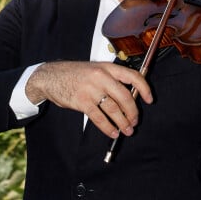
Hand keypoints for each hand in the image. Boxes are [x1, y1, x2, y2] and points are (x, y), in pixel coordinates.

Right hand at [25, 61, 152, 138]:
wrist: (51, 76)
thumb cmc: (75, 74)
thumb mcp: (95, 70)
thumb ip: (110, 80)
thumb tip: (128, 98)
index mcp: (107, 67)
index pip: (132, 76)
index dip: (144, 88)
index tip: (149, 99)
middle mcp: (101, 77)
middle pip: (125, 96)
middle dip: (133, 112)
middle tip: (135, 121)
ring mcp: (91, 89)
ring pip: (114, 109)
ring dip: (122, 122)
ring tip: (127, 130)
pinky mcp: (82, 101)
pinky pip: (99, 118)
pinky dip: (108, 127)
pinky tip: (112, 132)